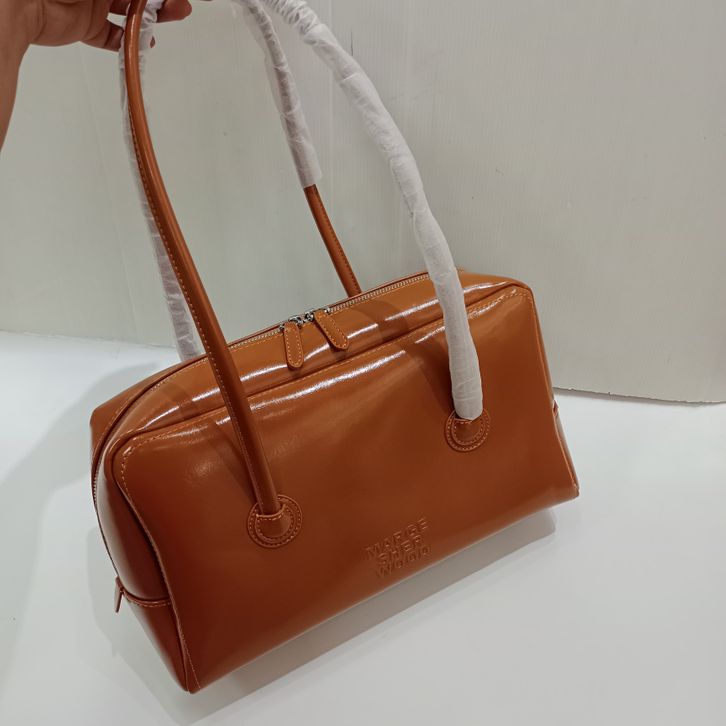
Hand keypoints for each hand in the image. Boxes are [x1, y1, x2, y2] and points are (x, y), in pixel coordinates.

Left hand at [30, 0, 192, 51]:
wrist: (22, 2)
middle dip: (160, 1)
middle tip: (179, 6)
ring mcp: (92, 4)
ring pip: (129, 12)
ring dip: (151, 18)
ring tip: (169, 20)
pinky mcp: (85, 27)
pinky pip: (112, 37)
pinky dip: (129, 43)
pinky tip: (143, 44)